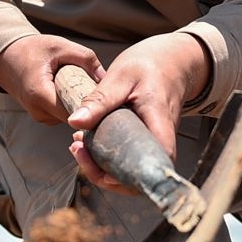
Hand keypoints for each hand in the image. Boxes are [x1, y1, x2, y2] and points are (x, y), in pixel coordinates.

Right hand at [0, 35, 104, 124]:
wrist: (6, 57)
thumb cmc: (33, 49)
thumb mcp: (61, 46)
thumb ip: (86, 58)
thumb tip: (106, 77)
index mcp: (40, 94)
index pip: (74, 112)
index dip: (93, 106)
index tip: (109, 97)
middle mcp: (38, 111)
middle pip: (74, 117)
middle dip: (90, 106)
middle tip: (106, 92)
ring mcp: (40, 117)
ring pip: (71, 118)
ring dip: (81, 105)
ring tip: (89, 88)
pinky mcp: (42, 116)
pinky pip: (64, 115)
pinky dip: (73, 105)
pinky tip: (78, 92)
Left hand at [65, 33, 210, 193]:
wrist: (167, 64)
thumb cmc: (147, 67)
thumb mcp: (121, 77)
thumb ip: (99, 99)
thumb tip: (75, 122)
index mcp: (160, 120)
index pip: (159, 159)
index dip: (134, 177)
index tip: (104, 174)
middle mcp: (161, 137)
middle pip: (140, 175)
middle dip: (105, 174)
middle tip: (77, 150)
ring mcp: (153, 142)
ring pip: (131, 171)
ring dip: (101, 166)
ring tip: (77, 145)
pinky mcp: (144, 143)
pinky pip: (128, 160)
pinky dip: (106, 157)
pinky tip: (86, 142)